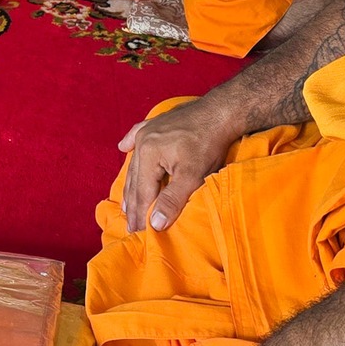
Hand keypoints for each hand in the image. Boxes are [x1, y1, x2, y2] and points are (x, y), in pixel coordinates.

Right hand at [118, 93, 240, 233]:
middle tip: (130, 225)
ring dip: (130, 184)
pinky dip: (130, 144)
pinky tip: (123, 148)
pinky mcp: (157, 123)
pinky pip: (137, 135)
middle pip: (135, 180)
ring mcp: (148, 130)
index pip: (142, 193)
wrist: (220, 111)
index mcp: (148, 155)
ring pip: (135, 163)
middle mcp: (143, 142)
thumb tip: (155, 224)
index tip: (137, 233)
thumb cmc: (208, 144)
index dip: (140, 215)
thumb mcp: (193, 176)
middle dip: (133, 204)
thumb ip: (173, 200)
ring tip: (126, 202)